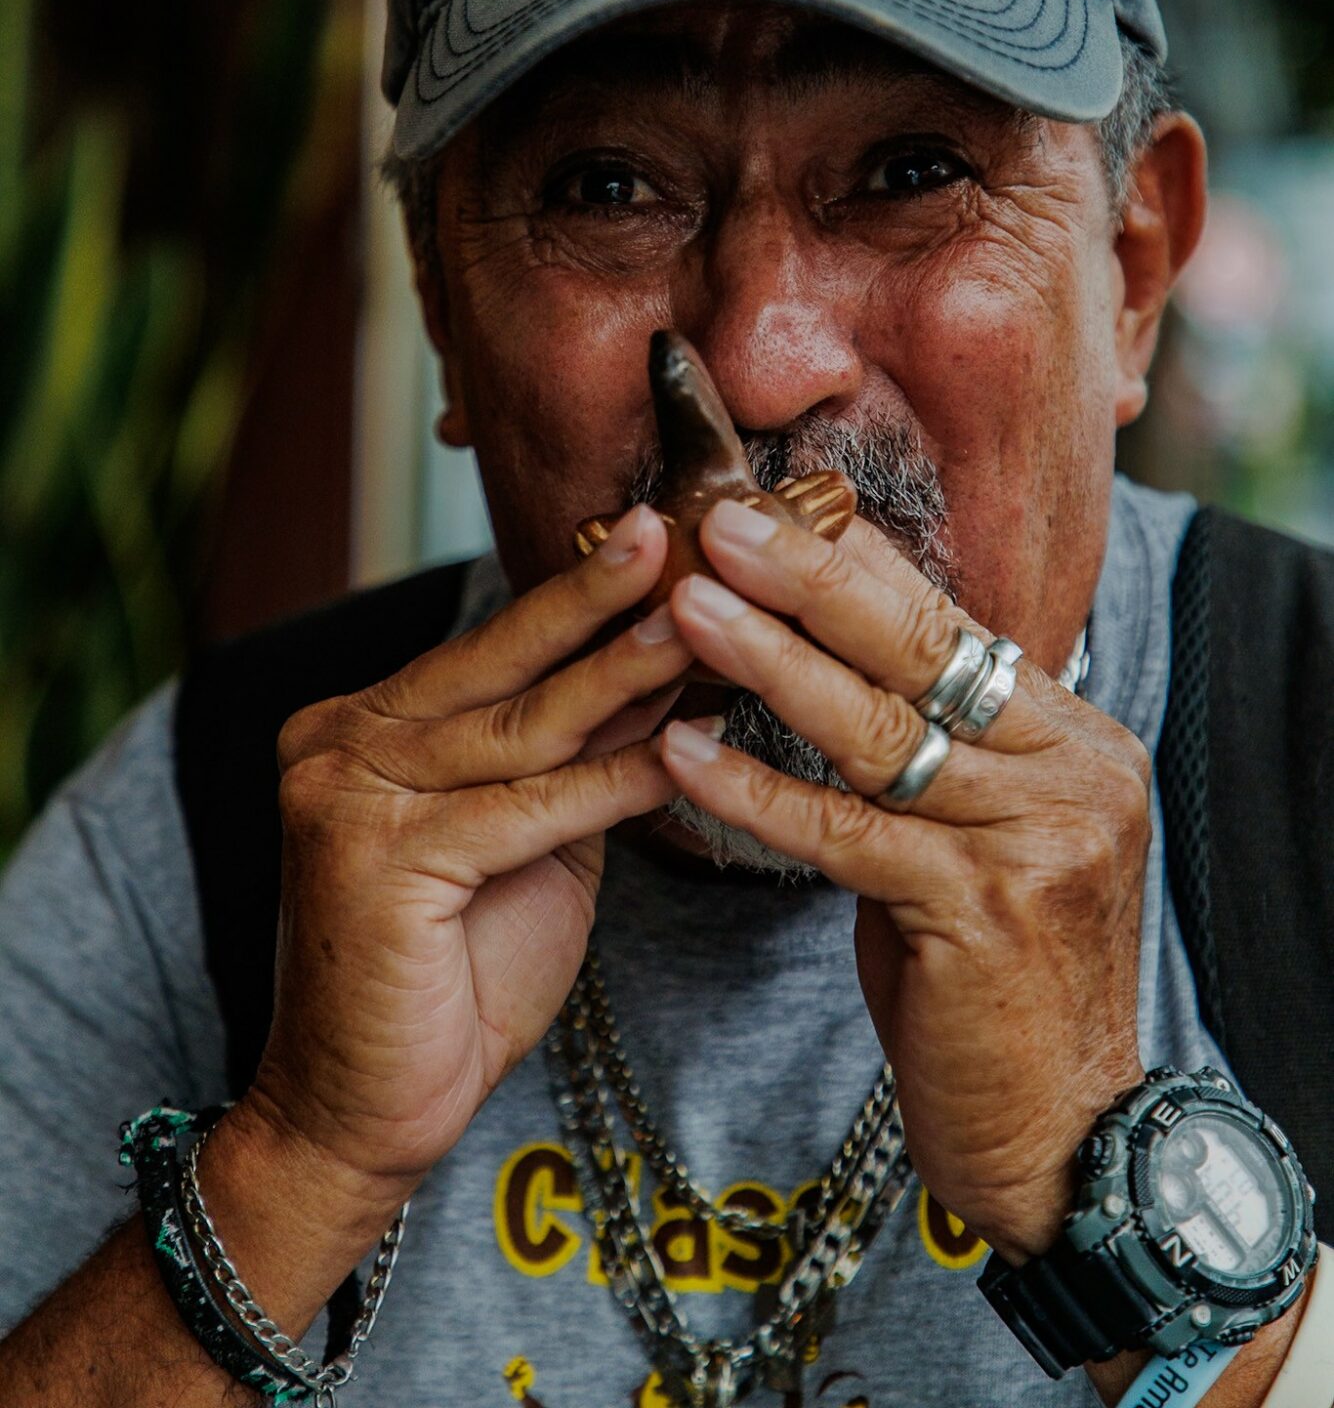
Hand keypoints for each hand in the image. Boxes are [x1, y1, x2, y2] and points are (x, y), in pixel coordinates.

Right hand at [246, 505, 683, 1214]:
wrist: (360, 1111)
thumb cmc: (448, 975)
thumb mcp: (520, 838)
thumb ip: (564, 758)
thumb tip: (657, 666)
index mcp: (362, 726)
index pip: (491, 652)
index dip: (582, 601)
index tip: (664, 546)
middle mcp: (339, 744)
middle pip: (499, 664)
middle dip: (596, 596)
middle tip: (672, 530)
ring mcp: (348, 797)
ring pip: (520, 726)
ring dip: (622, 671)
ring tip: (700, 619)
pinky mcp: (379, 860)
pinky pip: (527, 808)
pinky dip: (617, 780)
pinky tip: (689, 746)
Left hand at [658, 500, 1149, 1260]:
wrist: (1065, 1136)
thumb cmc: (996, 979)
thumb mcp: (978, 840)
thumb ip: (933, 747)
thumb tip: (842, 637)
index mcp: (1072, 738)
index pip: (949, 624)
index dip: (852, 562)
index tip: (768, 506)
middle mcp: (1072, 771)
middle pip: (920, 650)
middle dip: (810, 577)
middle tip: (722, 520)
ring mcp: (1036, 840)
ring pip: (877, 732)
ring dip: (770, 662)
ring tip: (686, 608)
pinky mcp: (981, 912)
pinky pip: (844, 834)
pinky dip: (756, 791)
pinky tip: (681, 752)